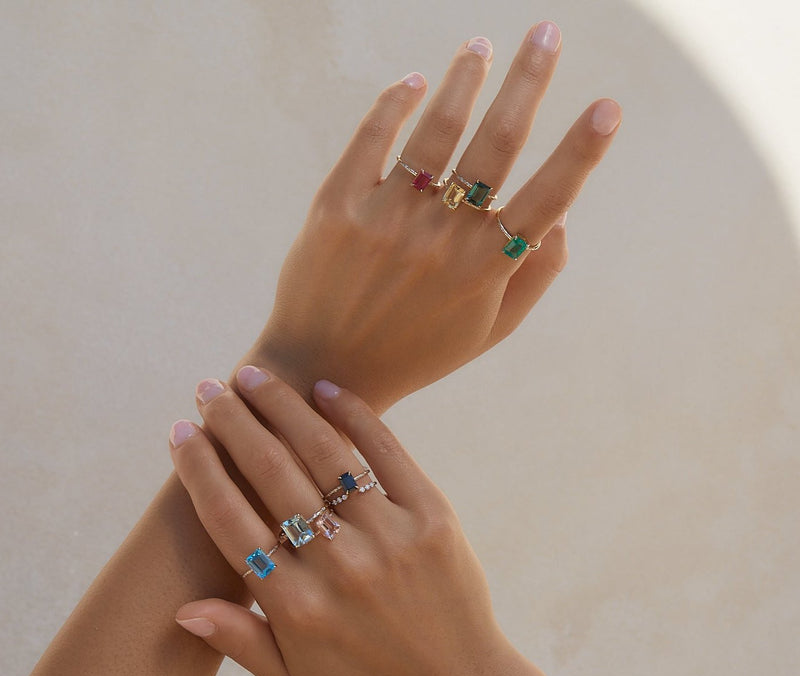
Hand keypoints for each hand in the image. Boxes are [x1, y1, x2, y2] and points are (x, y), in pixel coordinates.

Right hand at [170, 368, 542, 675]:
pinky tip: (324, 388)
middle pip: (269, 473)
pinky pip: (385, 452)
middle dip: (231, 422)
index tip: (179, 432)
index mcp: (293, 605)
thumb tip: (181, 605)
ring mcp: (387, 535)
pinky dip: (353, 414)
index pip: (228, 519)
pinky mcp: (430, 514)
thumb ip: (237, 640)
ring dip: (282, 407)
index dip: (198, 469)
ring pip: (322, 452)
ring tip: (254, 377)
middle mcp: (337, 564)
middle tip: (209, 389)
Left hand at [249, 23, 620, 411]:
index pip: (545, 199)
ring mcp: (385, 218)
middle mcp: (438, 239)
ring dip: (464, 79)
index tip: (609, 107)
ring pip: (435, 131)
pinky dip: (395, 103)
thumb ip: (533, 278)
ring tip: (480, 46)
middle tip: (547, 33)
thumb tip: (562, 216)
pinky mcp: (336, 207)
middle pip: (495, 145)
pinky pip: (372, 139)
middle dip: (528, 81)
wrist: (324, 372)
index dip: (581, 152)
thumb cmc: (415, 352)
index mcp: (482, 271)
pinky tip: (413, 83)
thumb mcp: (486, 332)